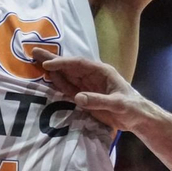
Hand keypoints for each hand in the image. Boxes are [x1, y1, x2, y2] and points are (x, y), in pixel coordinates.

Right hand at [32, 49, 155, 133]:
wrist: (137, 118)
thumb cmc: (132, 108)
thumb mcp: (118, 104)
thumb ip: (98, 101)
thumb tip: (77, 97)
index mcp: (102, 71)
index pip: (79, 64)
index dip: (63, 63)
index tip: (48, 65)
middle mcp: (92, 76)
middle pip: (70, 66)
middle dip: (53, 59)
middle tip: (34, 52)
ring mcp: (88, 86)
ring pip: (67, 75)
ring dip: (52, 69)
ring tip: (35, 61)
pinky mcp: (85, 96)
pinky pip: (69, 88)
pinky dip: (58, 83)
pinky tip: (48, 77)